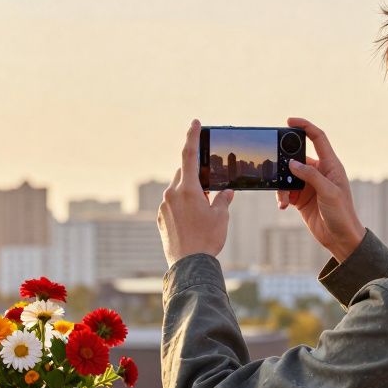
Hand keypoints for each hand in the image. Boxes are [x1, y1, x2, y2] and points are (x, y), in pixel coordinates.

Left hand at [158, 119, 234, 267]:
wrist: (189, 264)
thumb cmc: (207, 239)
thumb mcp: (221, 217)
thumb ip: (223, 199)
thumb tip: (226, 192)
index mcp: (187, 189)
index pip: (189, 155)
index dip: (193, 136)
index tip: (195, 123)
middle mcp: (171, 194)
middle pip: (183, 174)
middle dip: (195, 175)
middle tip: (208, 186)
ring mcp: (164, 207)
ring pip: (177, 190)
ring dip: (189, 192)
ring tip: (202, 209)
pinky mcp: (161, 219)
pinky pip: (171, 204)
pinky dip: (182, 206)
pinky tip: (192, 220)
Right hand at [277, 118, 365, 261]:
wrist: (340, 238)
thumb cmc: (342, 213)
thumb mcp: (328, 192)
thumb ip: (310, 175)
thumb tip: (292, 163)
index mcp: (331, 165)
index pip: (317, 138)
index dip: (305, 127)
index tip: (289, 121)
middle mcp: (319, 172)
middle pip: (297, 158)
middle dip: (284, 163)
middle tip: (276, 168)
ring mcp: (309, 185)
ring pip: (288, 176)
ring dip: (282, 186)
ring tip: (284, 199)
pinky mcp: (301, 198)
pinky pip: (285, 191)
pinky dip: (281, 196)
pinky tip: (283, 205)